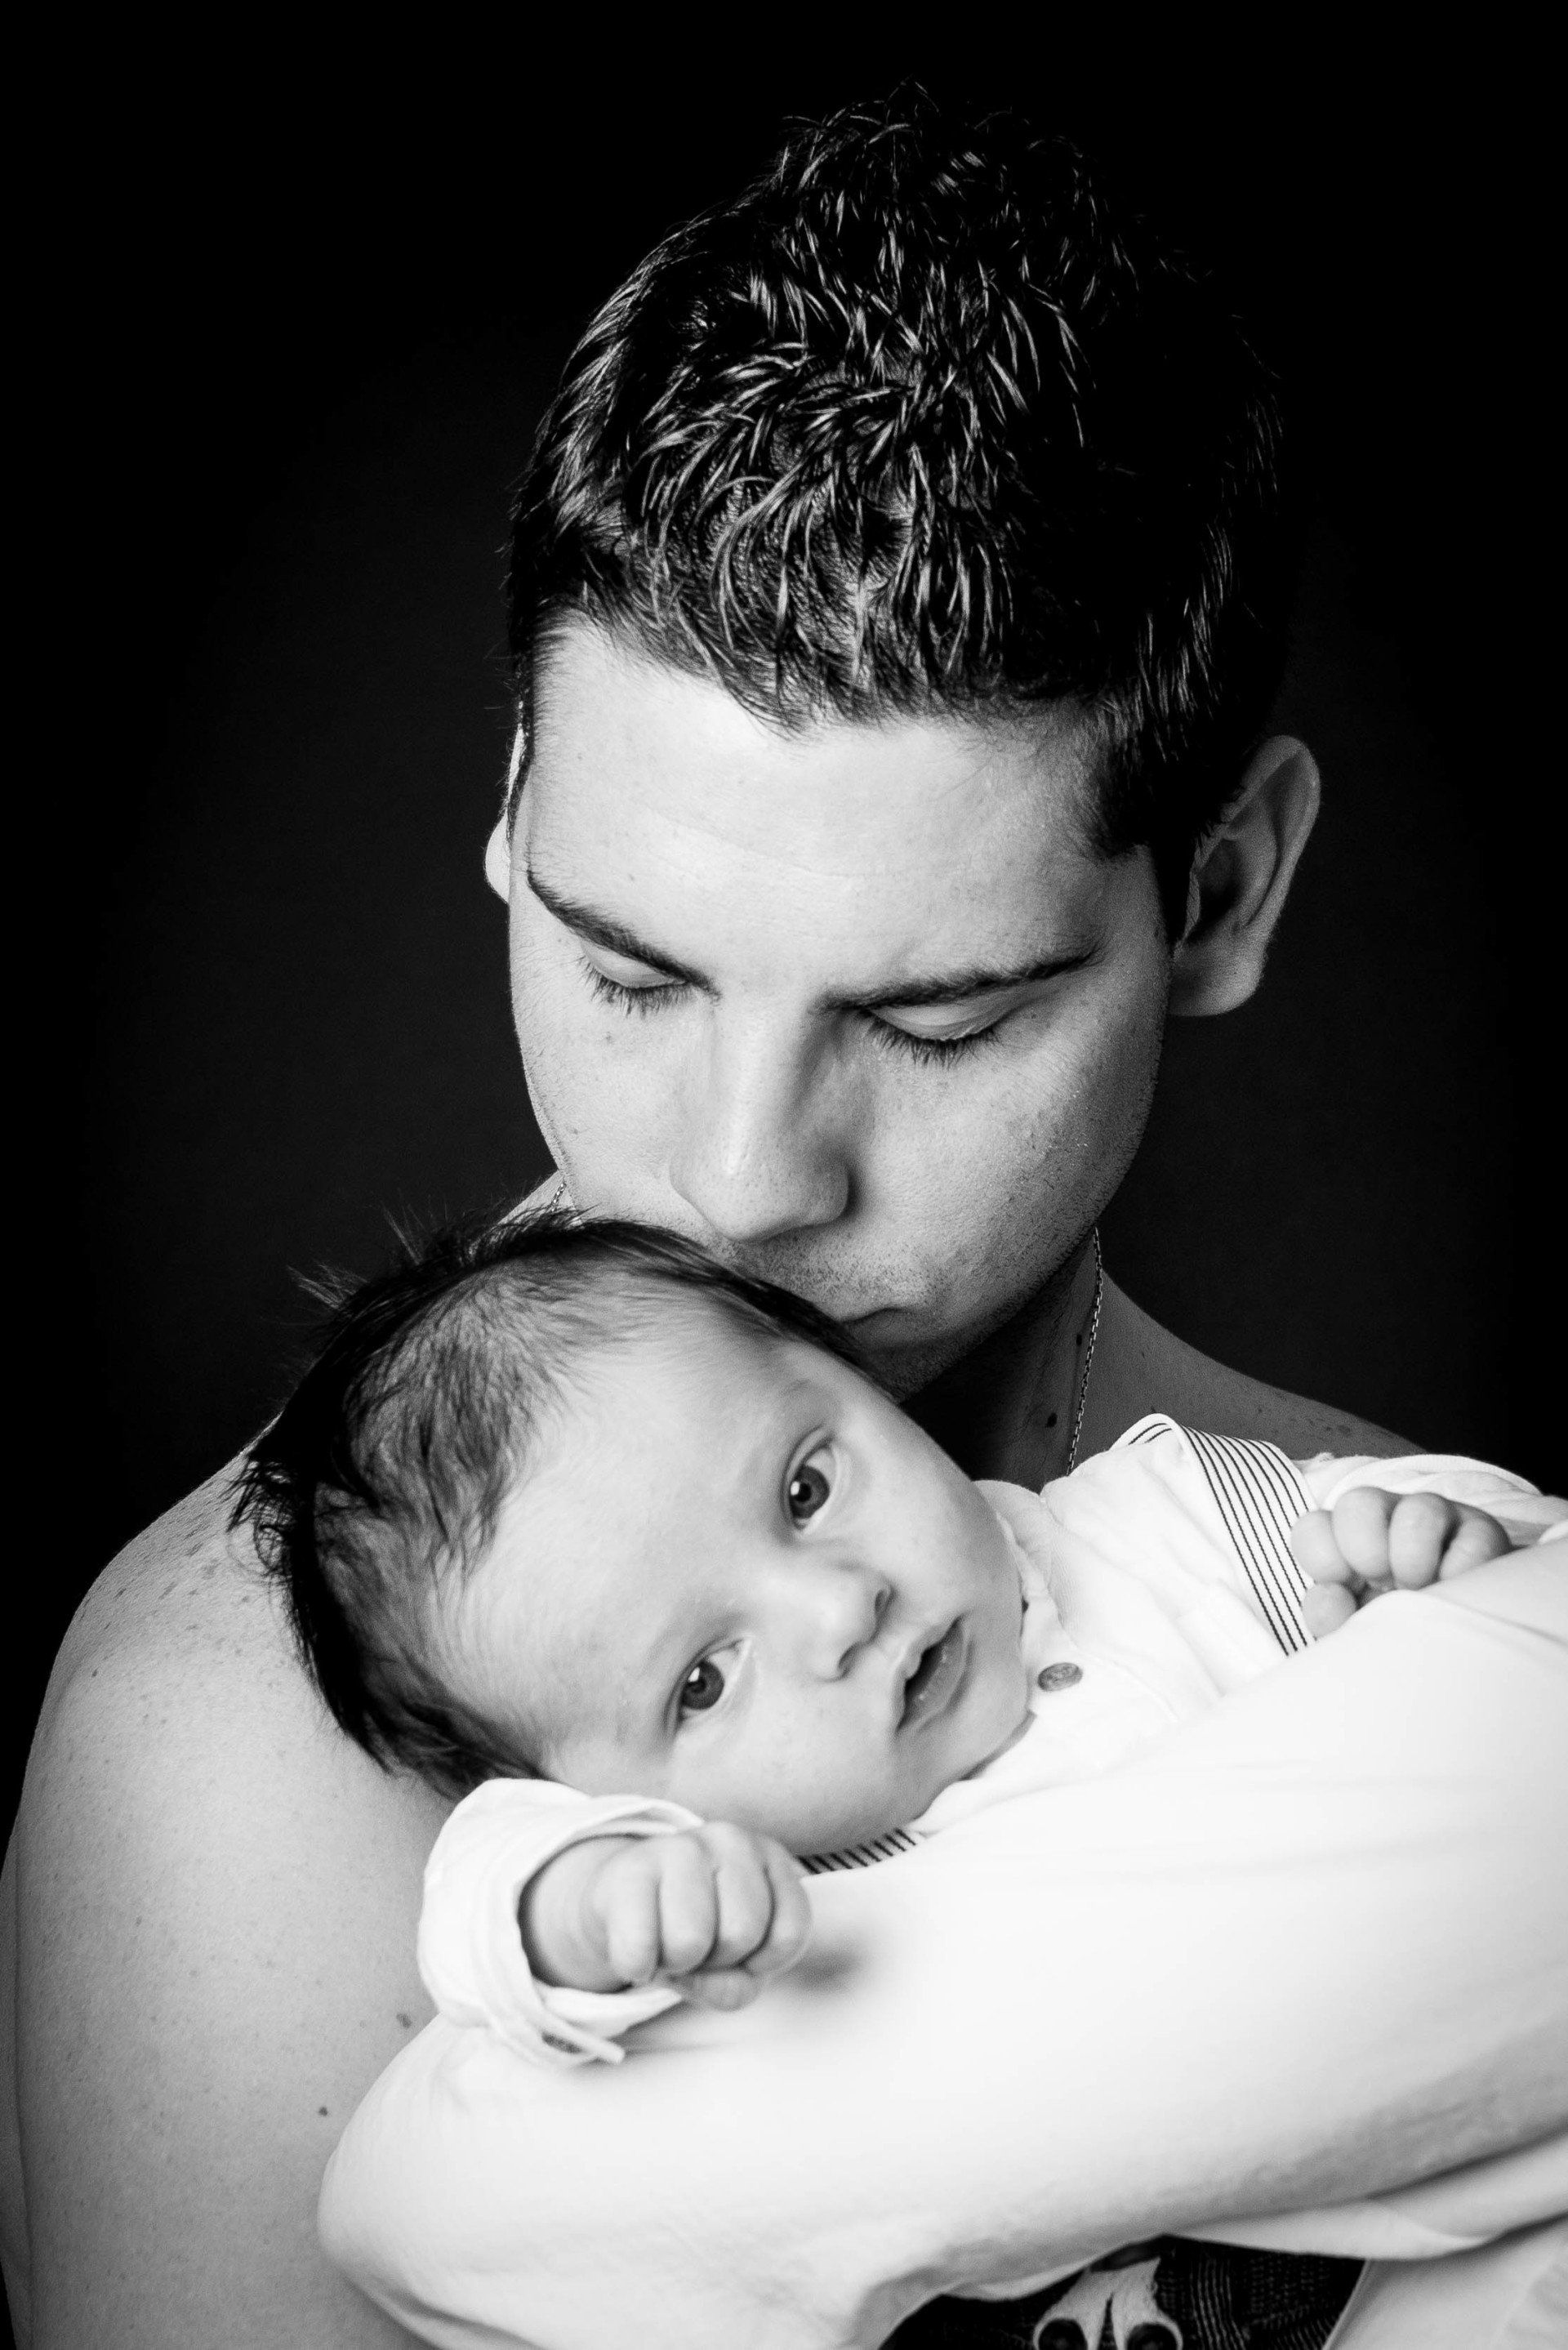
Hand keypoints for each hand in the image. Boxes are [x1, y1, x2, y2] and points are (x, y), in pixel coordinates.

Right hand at [520, 1822, 810, 2009]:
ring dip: (676, 1962)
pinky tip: (639, 1946)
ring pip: (691, 1940)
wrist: (625, 1902)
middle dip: (717, 1958)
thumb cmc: (694, 1929)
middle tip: (699, 1944)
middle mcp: (732, 1840)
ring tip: (668, 1938)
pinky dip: (637, 1966)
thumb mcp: (736, 1964)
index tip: (741, 1951)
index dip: (762, 1962)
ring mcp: (680, 1846)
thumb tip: (706, 1982)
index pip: (790, 1932)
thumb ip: (738, 1987)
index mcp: (770, 1859)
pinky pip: (638, 1948)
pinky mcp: (630, 1867)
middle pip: (741, 1933)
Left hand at [1291, 1487, 1513, 1636]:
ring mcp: (1439, 1522)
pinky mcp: (1485, 1536)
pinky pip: (1473, 1541)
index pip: (1314, 1526)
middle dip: (1364, 1549)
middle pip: (1358, 1502)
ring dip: (1413, 1559)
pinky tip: (1456, 1595)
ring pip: (1419, 1509)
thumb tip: (1328, 1594)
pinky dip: (1460, 1573)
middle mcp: (1390, 1523)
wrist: (1466, 1652)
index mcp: (1349, 1545)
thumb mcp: (1360, 1632)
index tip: (1341, 1586)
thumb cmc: (1401, 1639)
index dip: (1321, 1555)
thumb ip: (1330, 1617)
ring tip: (1420, 1591)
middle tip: (1382, 1585)